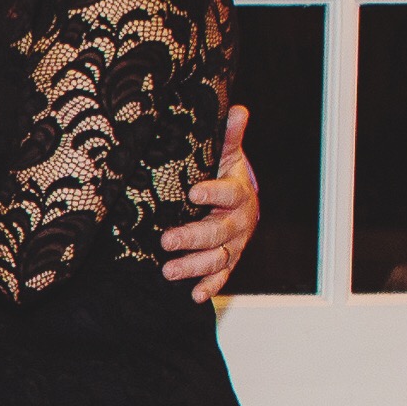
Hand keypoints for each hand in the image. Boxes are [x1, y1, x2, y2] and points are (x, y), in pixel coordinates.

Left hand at [160, 100, 256, 300]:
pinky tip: (195, 296)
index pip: (230, 193)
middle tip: (166, 241)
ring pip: (218, 258)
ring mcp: (234, 244)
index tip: (193, 191)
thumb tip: (238, 109)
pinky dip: (210, 287)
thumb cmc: (223, 176)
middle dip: (193, 238)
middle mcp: (239, 222)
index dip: (214, 192)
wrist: (237, 204)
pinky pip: (221, 277)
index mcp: (239, 194)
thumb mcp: (225, 155)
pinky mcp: (226, 262)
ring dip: (194, 267)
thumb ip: (229, 137)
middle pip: (220, 232)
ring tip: (168, 271)